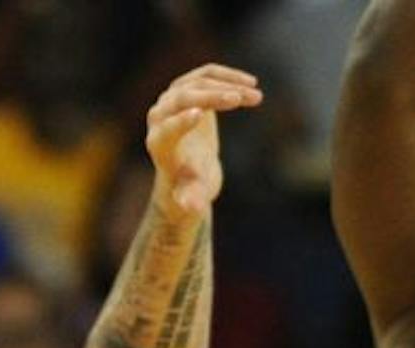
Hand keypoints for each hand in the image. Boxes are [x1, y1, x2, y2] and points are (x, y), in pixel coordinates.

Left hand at [145, 63, 261, 218]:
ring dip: (228, 86)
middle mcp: (158, 117)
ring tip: (255, 97)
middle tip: (240, 99)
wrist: (190, 169)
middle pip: (182, 98)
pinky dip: (228, 76)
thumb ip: (191, 199)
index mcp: (158, 144)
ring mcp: (171, 98)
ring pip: (198, 82)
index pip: (166, 130)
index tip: (199, 116)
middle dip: (211, 98)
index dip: (180, 123)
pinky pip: (206, 74)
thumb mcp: (194, 194)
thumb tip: (192, 207)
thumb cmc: (192, 184)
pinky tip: (250, 83)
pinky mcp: (186, 86)